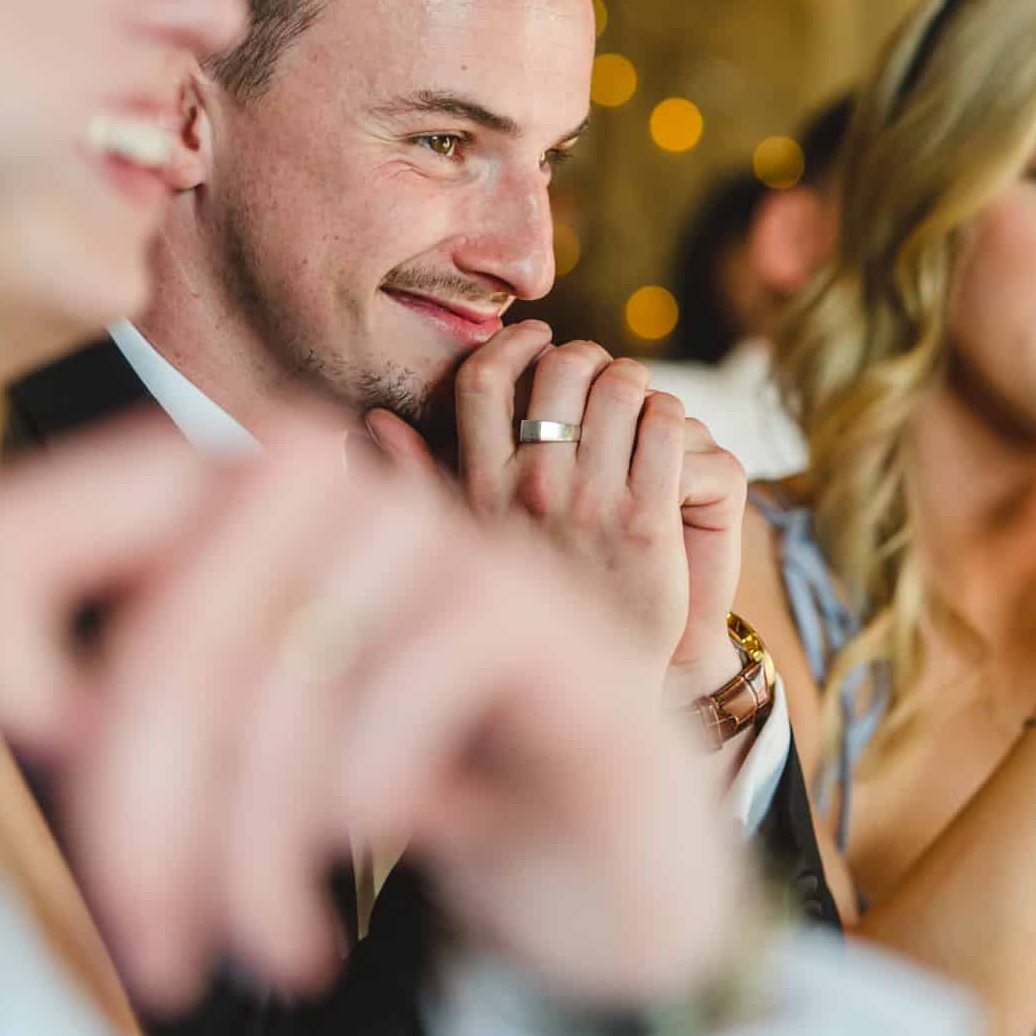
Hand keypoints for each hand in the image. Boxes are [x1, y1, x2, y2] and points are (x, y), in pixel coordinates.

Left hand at [0, 407, 745, 1012]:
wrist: (592, 826)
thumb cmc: (384, 771)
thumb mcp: (227, 744)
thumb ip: (114, 711)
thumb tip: (1, 701)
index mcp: (198, 495)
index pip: (18, 529)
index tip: (32, 756)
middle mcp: (306, 476)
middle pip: (163, 632)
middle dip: (147, 816)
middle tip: (155, 948)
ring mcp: (425, 527)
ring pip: (280, 676)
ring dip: (256, 846)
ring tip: (265, 947)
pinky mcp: (523, 602)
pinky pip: (396, 691)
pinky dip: (364, 796)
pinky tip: (370, 853)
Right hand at [367, 323, 741, 689]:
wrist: (592, 697)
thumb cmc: (525, 614)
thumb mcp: (459, 547)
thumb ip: (415, 480)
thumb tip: (367, 421)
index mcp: (479, 492)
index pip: (480, 382)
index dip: (512, 344)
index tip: (536, 338)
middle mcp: (529, 494)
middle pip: (560, 371)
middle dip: (585, 355)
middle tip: (598, 370)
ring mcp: (590, 506)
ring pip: (619, 390)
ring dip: (634, 380)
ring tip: (635, 397)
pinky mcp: (648, 523)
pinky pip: (663, 427)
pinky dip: (668, 413)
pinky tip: (663, 432)